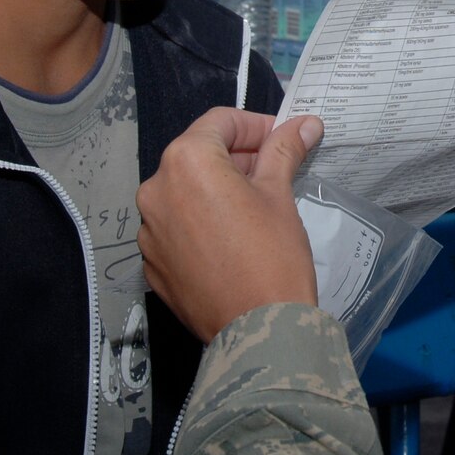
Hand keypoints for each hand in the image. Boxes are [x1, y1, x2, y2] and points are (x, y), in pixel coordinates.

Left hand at [140, 108, 323, 342]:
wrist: (258, 332)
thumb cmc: (272, 256)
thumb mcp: (279, 195)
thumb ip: (283, 151)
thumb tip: (305, 123)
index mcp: (186, 162)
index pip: (220, 122)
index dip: (255, 125)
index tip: (282, 138)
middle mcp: (156, 190)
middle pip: (198, 155)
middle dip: (237, 158)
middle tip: (275, 171)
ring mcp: (149, 230)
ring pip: (185, 192)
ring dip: (217, 190)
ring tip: (254, 208)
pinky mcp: (152, 263)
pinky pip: (176, 228)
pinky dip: (201, 222)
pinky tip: (232, 240)